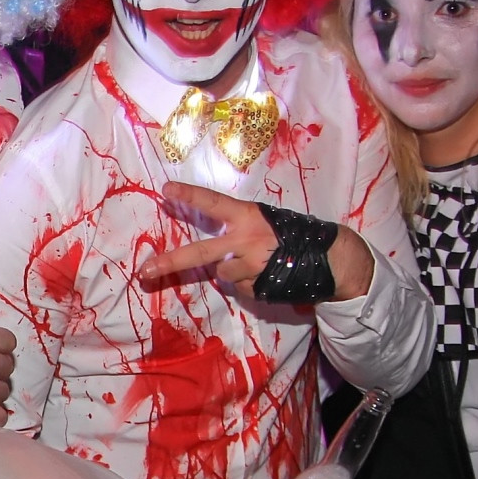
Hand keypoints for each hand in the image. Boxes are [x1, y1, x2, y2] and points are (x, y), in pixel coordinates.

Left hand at [137, 183, 373, 302]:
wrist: (332, 259)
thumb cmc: (295, 233)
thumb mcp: (267, 219)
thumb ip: (238, 227)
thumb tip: (211, 247)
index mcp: (248, 217)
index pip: (213, 203)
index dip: (189, 196)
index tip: (166, 190)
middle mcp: (246, 241)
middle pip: (199, 253)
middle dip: (169, 263)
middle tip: (145, 271)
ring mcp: (251, 267)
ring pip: (223, 274)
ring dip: (233, 271)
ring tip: (259, 263)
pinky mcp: (258, 288)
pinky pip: (241, 288)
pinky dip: (250, 283)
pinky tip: (268, 275)